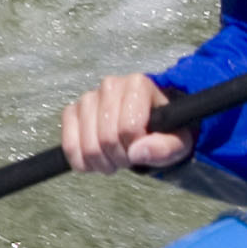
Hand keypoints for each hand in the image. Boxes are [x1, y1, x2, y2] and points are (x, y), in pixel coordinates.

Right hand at [62, 71, 191, 173]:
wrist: (147, 126)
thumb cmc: (164, 131)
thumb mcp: (177, 142)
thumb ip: (165, 147)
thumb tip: (137, 152)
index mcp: (138, 85)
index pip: (128, 127)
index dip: (136, 147)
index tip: (143, 148)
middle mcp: (110, 85)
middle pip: (106, 138)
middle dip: (119, 157)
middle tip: (129, 157)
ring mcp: (87, 98)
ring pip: (87, 145)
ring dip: (102, 162)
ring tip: (115, 158)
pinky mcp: (71, 112)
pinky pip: (69, 146)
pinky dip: (82, 162)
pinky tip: (97, 160)